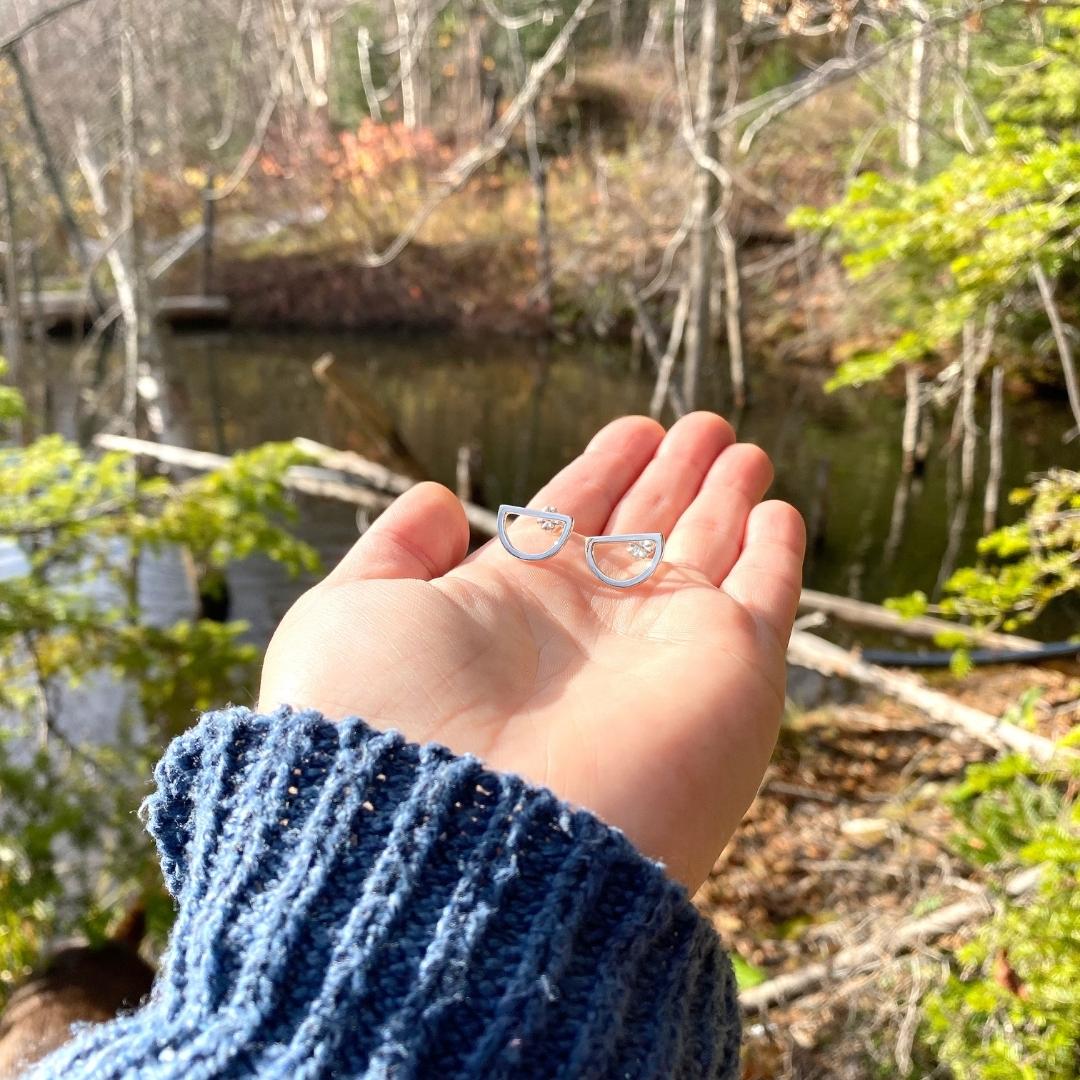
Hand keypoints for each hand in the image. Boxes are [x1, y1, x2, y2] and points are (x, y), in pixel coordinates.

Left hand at [260, 413, 804, 889]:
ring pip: (708, 554)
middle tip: (707, 424)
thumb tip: (434, 500)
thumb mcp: (351, 613)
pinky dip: (777, 555)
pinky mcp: (730, 676)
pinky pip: (765, 599)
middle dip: (674, 475)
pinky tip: (779, 512)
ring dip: (727, 497)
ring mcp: (663, 652)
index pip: (571, 519)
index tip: (633, 429)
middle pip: (645, 530)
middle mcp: (591, 631)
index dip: (604, 470)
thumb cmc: (380, 724)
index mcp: (511, 608)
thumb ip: (393, 552)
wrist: (454, 841)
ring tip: (741, 444)